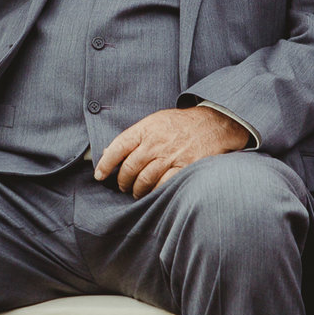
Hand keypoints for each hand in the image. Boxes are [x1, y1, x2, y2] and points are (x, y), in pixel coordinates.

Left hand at [94, 104, 245, 197]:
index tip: (100, 175)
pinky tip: (154, 192)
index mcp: (146, 129)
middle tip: (123, 186)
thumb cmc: (181, 124)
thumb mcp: (155, 122)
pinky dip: (155, 191)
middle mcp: (156, 142)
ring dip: (137, 190)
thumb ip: (134, 137)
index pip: (118, 147)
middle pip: (130, 167)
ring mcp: (171, 156)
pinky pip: (164, 185)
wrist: (214, 123)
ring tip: (137, 192)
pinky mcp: (185, 167)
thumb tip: (108, 153)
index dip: (105, 164)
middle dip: (123, 181)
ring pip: (145, 180)